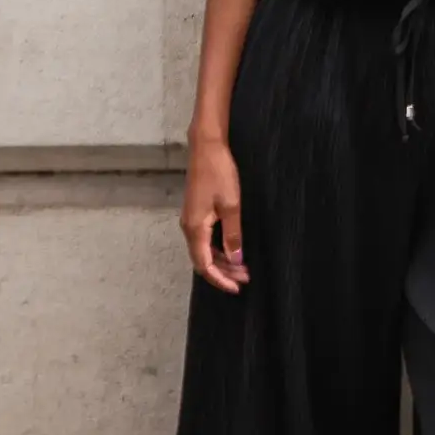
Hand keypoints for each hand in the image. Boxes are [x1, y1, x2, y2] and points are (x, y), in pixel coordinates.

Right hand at [181, 136, 248, 293]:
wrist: (207, 147)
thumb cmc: (219, 173)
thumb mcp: (231, 206)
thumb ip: (233, 235)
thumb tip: (235, 260)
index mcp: (195, 228)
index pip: (204, 265)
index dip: (220, 279)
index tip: (237, 287)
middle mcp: (188, 227)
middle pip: (202, 260)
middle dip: (224, 271)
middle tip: (246, 276)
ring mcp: (190, 220)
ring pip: (203, 250)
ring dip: (221, 260)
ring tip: (242, 266)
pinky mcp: (195, 213)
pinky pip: (204, 239)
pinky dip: (217, 248)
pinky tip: (231, 248)